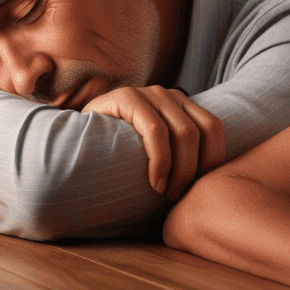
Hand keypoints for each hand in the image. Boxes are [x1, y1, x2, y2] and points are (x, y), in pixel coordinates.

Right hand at [82, 86, 224, 200]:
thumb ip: (182, 158)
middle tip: (180, 196)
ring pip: (183, 132)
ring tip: (167, 193)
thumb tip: (215, 187)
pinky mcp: (127, 97)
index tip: (200, 189)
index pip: (214, 128)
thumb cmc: (122, 154)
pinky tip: (155, 182)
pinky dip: (160, 160)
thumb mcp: (158, 152)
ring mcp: (149, 93)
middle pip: (202, 131)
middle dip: (196, 169)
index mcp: (183, 105)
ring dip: (181, 169)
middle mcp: (169, 94)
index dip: (213, 160)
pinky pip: (154, 129)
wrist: (74, 139)